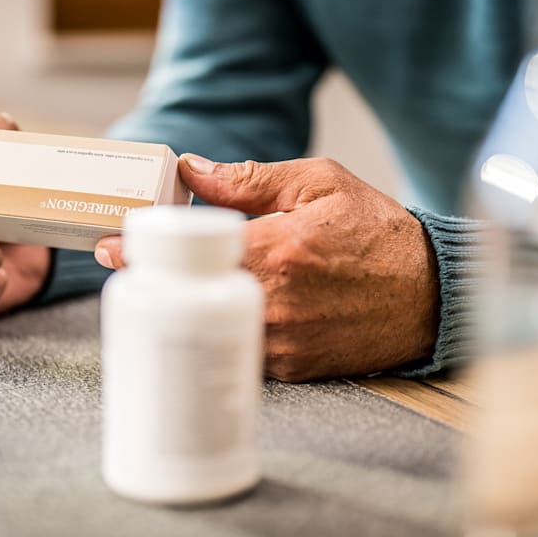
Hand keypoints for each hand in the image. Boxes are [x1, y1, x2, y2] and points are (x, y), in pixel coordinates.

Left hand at [94, 155, 439, 381]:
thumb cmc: (377, 234)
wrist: (431, 295)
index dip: (140, 252)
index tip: (107, 250)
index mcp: (279, 250)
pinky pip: (240, 352)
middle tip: (137, 270)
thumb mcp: (318, 185)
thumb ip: (250, 180)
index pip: (191, 252)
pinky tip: (219, 316)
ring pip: (210, 329)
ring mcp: (284, 342)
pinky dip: (223, 334)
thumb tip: (192, 169)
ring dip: (189, 312)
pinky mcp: (294, 368)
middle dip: (159, 283)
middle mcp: (277, 302)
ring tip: (177, 292)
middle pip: (190, 296)